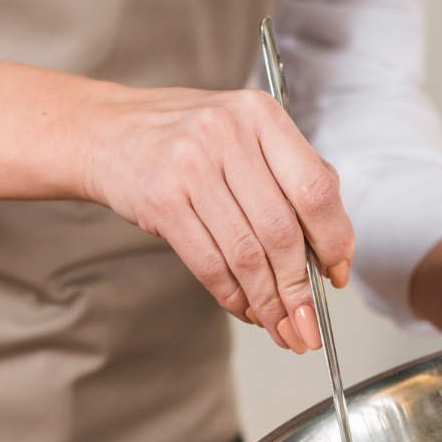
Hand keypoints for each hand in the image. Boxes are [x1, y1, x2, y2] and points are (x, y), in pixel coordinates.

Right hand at [0, 60, 354, 352]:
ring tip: (281, 327)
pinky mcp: (161, 201)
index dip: (334, 241)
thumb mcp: (243, 136)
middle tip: (308, 324)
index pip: (316, 189)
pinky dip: (232, 296)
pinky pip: (209, 264)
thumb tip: (329, 254)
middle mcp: (228, 134)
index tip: (336, 275)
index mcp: (261, 114)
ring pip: (247, 254)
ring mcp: (191, 166)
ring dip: (268, 302)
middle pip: (282, 231)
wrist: (105, 132)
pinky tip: (244, 309)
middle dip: (300, 290)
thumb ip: (288, 179)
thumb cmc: (183, 139)